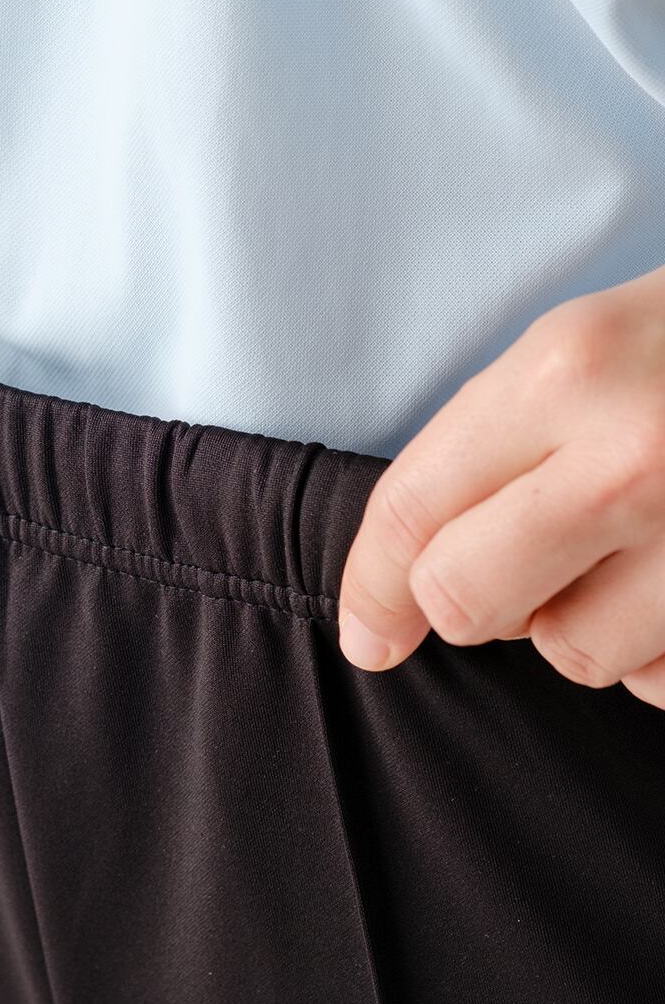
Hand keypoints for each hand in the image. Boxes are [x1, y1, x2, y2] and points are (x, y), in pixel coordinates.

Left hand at [336, 264, 664, 709]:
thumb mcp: (582, 350)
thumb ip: (482, 453)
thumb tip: (397, 594)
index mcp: (567, 371)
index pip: (412, 513)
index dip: (370, 587)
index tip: (368, 634)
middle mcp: (637, 456)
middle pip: (469, 601)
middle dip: (469, 601)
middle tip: (510, 570)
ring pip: (575, 654)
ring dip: (582, 621)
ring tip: (635, 551)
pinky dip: (663, 650)